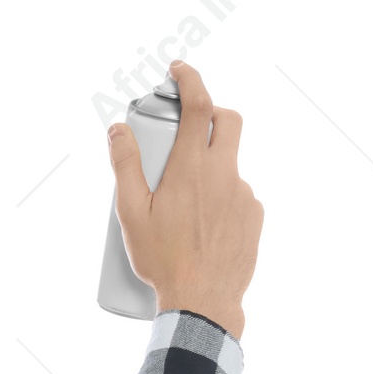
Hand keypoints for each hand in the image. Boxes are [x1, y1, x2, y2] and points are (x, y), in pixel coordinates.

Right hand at [108, 61, 261, 339]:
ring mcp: (244, 194)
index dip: (190, 80)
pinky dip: (220, 199)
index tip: (179, 71)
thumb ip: (124, 167)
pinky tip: (200, 227)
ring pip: (230, 164)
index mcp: (192, 168)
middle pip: (228, 121)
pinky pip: (237, 195)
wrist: (203, 301)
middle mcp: (225, 173)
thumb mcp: (131, 213)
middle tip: (188, 127)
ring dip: (209, 168)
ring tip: (182, 207)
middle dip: (211, 112)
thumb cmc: (162, 259)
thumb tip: (118, 131)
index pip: (198, 106)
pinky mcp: (254, 216)